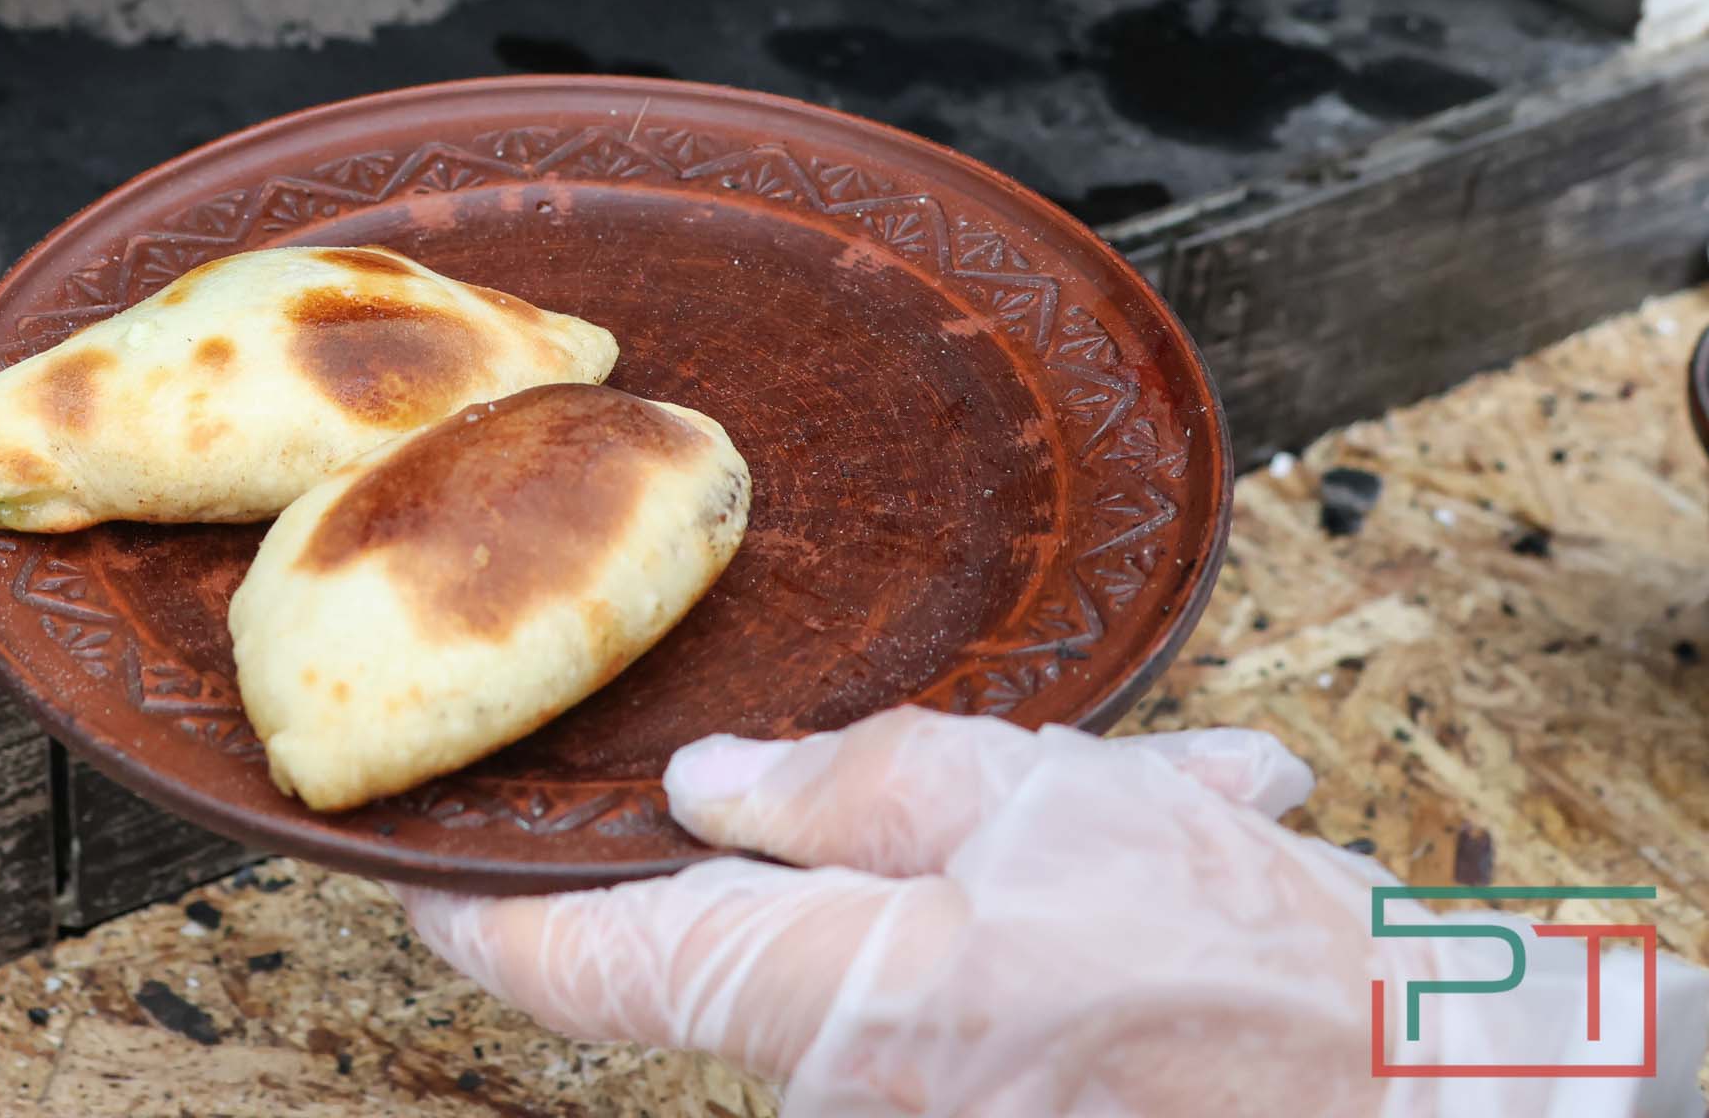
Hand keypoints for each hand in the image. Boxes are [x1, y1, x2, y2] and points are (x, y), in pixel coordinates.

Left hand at [399, 708, 1703, 1115]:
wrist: (1430, 1086)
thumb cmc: (1221, 949)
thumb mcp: (1009, 803)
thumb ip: (836, 792)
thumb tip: (706, 797)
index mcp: (824, 1000)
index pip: (584, 974)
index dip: (481, 923)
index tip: (414, 878)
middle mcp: (855, 1083)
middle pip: (776, 934)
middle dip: (862, 828)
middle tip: (992, 759)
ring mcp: (940, 1104)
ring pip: (923, 937)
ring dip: (1017, 851)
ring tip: (1164, 799)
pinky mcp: (1021, 1100)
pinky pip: (1013, 984)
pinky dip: (1086, 900)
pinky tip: (1206, 831)